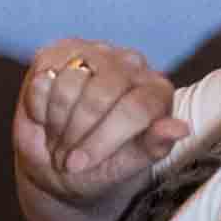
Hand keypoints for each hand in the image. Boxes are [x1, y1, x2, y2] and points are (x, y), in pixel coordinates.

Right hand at [15, 38, 187, 208]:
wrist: (55, 165)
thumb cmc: (99, 169)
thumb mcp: (123, 169)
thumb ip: (151, 148)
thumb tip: (181, 128)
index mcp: (156, 92)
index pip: (136, 108)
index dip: (104, 139)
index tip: (81, 164)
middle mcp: (130, 64)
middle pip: (101, 93)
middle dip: (78, 132)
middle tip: (68, 157)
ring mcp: (94, 53)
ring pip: (70, 83)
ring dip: (58, 122)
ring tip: (60, 139)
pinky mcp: (59, 51)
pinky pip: (44, 76)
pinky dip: (39, 106)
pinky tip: (47, 118)